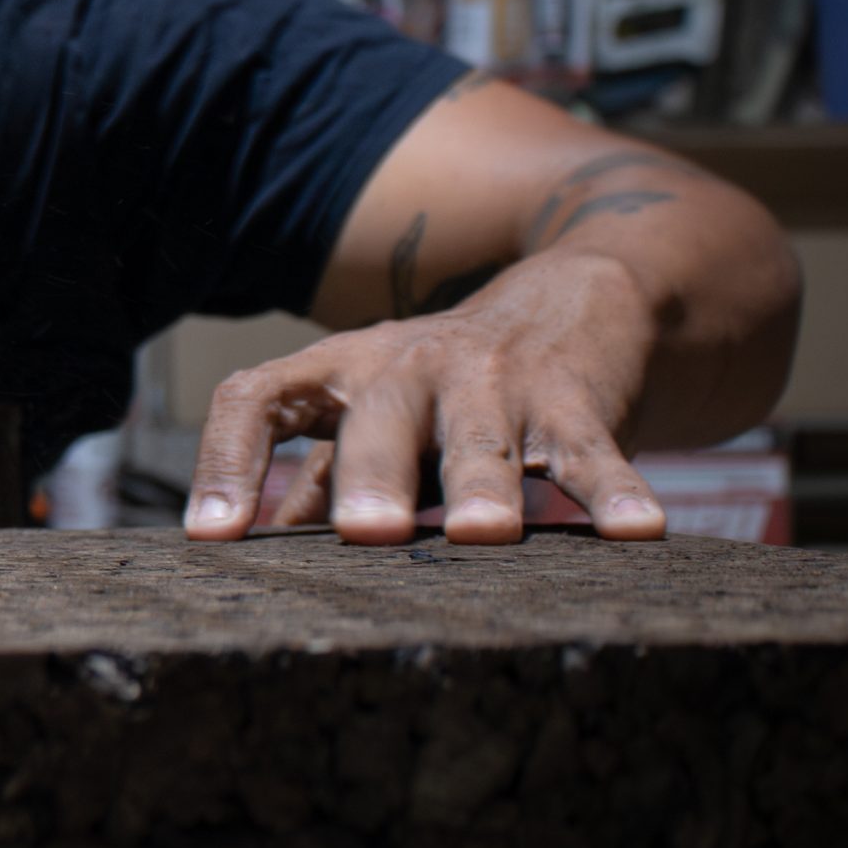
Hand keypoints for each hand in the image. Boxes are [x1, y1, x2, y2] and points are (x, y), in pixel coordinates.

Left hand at [185, 250, 667, 544]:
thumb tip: (242, 549)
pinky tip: (638, 531)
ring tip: (487, 533)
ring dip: (484, 486)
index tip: (209, 537)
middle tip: (366, 535)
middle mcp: (407, 367)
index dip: (224, 461)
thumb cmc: (443, 386)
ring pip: (482, 438)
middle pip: (377, 419)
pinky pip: (594, 450)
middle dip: (370, 477)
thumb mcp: (370, 416)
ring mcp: (494, 379)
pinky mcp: (576, 398)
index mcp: (338, 372)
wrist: (574, 298)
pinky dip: (616, 491)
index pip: (255, 399)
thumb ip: (315, 477)